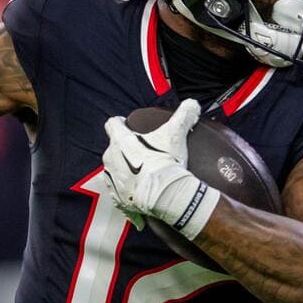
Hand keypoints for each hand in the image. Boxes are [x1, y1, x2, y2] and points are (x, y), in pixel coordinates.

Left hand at [101, 99, 217, 239]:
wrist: (165, 196)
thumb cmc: (166, 163)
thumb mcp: (176, 134)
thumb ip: (183, 116)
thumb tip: (192, 104)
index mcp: (120, 141)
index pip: (113, 124)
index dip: (121, 123)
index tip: (129, 125)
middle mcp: (110, 159)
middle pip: (115, 148)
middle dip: (127, 149)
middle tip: (145, 152)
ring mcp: (112, 180)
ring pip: (116, 170)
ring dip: (127, 169)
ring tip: (145, 173)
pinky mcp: (118, 198)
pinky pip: (121, 191)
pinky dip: (130, 190)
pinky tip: (144, 191)